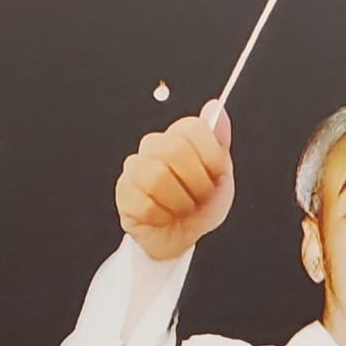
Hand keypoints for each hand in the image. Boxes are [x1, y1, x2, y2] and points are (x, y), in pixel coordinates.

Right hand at [116, 106, 234, 261]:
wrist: (181, 239)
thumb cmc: (199, 207)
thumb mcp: (221, 177)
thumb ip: (220, 142)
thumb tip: (216, 107)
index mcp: (180, 137)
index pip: (193, 127)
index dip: (211, 156)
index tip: (215, 175)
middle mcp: (155, 146)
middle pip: (175, 149)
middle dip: (197, 182)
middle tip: (198, 196)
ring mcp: (135, 168)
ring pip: (158, 177)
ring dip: (179, 202)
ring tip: (181, 208)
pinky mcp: (123, 192)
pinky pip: (144, 203)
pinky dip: (162, 217)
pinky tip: (164, 216)